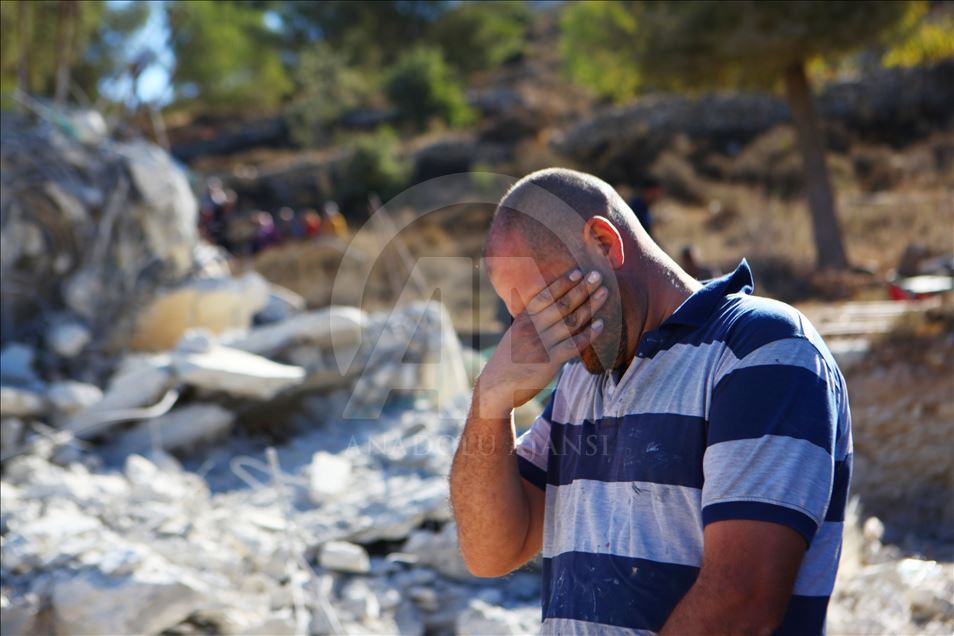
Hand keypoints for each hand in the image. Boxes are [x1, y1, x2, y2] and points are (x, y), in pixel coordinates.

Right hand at [476, 268, 607, 414]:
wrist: (497, 386)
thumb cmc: (508, 361)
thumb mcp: (515, 335)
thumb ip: (531, 322)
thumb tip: (548, 312)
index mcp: (524, 319)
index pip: (545, 295)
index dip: (563, 283)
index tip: (578, 271)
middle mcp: (533, 328)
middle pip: (562, 304)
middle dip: (582, 288)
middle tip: (598, 276)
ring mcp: (542, 344)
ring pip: (572, 321)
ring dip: (590, 305)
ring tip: (604, 293)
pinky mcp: (550, 361)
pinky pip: (574, 344)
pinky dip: (589, 334)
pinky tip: (601, 324)